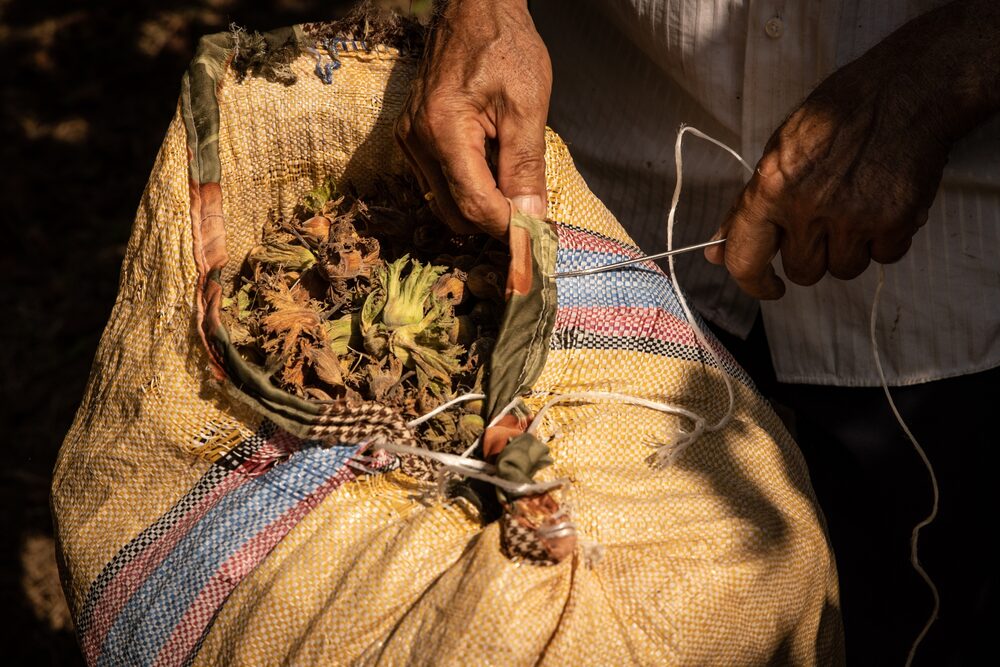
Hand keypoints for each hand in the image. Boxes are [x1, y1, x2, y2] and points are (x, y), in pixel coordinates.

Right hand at [395, 0, 551, 237]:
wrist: (475, 11)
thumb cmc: (504, 46)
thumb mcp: (527, 105)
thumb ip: (526, 165)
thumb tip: (531, 217)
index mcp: (443, 130)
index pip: (473, 203)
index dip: (506, 226)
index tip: (535, 237)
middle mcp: (416, 140)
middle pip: (453, 212)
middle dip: (492, 222)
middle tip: (530, 218)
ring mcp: (409, 140)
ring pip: (443, 201)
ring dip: (479, 206)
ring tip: (514, 190)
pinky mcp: (411, 139)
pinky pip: (437, 182)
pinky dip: (466, 188)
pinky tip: (492, 170)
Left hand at [706, 0, 999, 298]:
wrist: (905, 89)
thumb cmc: (836, 116)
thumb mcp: (778, 152)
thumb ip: (746, 208)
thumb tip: (715, 255)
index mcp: (770, 188)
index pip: (745, 259)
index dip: (754, 283)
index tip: (768, 287)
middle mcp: (808, 208)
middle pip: (803, 271)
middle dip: (813, 256)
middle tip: (827, 223)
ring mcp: (854, 217)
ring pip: (844, 269)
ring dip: (850, 250)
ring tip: (858, 208)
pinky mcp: (895, 220)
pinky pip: (885, 256)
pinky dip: (886, 239)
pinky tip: (885, 204)